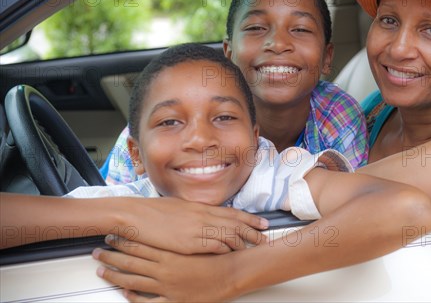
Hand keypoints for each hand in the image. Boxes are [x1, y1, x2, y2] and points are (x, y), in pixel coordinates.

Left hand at [94, 236, 238, 301]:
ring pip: (133, 281)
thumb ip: (182, 232)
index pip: (139, 245)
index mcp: (168, 253)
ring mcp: (165, 286)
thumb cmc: (216, 256)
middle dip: (111, 256)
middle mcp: (163, 269)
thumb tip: (169, 224)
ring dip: (115, 275)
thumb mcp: (198, 238)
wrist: (230, 274)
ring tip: (101, 270)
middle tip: (97, 252)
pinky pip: (148, 301)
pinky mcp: (172, 300)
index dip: (123, 241)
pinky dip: (135, 298)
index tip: (111, 236)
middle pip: (131, 262)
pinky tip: (126, 294)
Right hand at [119, 197, 267, 253]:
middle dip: (253, 230)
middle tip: (265, 236)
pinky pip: (213, 245)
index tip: (262, 222)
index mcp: (200, 207)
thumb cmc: (153, 213)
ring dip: (242, 241)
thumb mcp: (179, 209)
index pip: (231, 212)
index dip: (249, 218)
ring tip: (253, 247)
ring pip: (228, 234)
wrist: (135, 216)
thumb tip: (206, 216)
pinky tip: (231, 253)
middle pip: (235, 223)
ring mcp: (196, 229)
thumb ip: (196, 213)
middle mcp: (202, 216)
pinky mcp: (188, 242)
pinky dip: (225, 249)